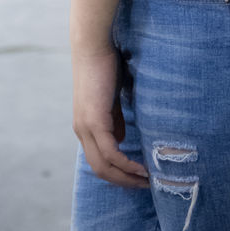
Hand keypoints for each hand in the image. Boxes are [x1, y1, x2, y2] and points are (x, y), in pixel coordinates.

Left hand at [71, 43, 149, 188]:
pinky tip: (142, 168)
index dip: (118, 173)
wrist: (93, 46)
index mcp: (84, 126)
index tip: (139, 177)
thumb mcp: (111, 99)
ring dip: (127, 177)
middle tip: (147, 185)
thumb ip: (114, 119)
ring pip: (104, 166)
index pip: (99, 161)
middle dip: (124, 182)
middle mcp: (81, 131)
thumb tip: (121, 140)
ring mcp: (86, 128)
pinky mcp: (94, 121)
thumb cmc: (105, 66)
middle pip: (100, 170)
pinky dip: (126, 165)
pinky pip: (111, 153)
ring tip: (148, 180)